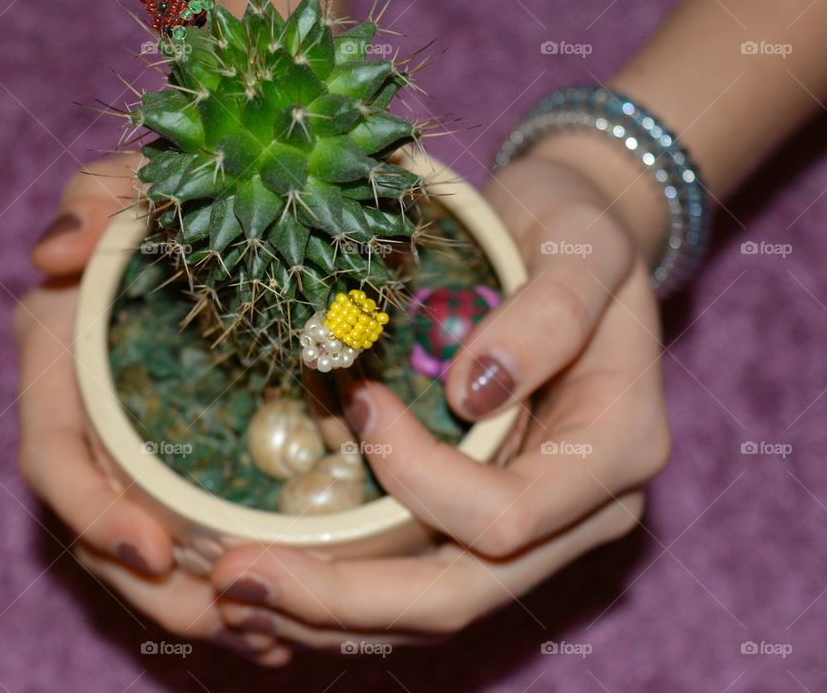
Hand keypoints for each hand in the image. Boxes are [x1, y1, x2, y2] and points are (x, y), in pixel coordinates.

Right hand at [14, 157, 289, 664]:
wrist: (240, 210)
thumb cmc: (181, 194)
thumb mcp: (145, 180)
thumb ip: (98, 198)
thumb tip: (54, 253)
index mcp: (62, 354)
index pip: (54, 455)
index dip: (92, 513)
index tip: (159, 554)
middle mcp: (94, 410)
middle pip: (104, 528)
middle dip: (160, 591)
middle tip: (242, 627)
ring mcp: (141, 439)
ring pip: (154, 545)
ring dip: (203, 603)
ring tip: (274, 640)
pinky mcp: (188, 455)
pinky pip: (200, 529)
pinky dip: (237, 574)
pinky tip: (290, 611)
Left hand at [210, 154, 669, 647]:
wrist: (572, 247)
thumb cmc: (579, 235)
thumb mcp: (584, 249)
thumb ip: (551, 316)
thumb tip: (476, 392)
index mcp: (616, 452)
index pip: (507, 514)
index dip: (419, 479)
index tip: (357, 404)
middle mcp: (582, 514)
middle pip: (461, 594)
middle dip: (344, 598)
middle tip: (235, 578)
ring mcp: (536, 529)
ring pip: (432, 608)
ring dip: (330, 617)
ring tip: (236, 596)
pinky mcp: (487, 521)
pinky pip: (418, 580)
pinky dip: (345, 597)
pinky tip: (275, 589)